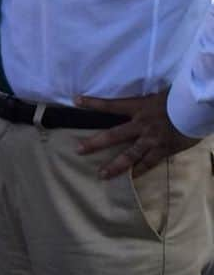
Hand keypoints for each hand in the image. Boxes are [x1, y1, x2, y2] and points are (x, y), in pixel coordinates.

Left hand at [75, 89, 199, 178]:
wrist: (198, 109)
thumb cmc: (180, 99)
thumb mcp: (158, 96)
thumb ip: (146, 102)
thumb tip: (141, 101)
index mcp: (139, 107)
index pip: (111, 105)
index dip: (93, 103)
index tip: (76, 100)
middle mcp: (141, 124)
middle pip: (113, 135)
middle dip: (94, 143)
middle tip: (78, 150)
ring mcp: (151, 139)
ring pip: (129, 155)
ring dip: (114, 166)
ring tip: (101, 175)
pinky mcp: (163, 150)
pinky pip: (149, 163)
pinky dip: (139, 171)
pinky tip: (131, 178)